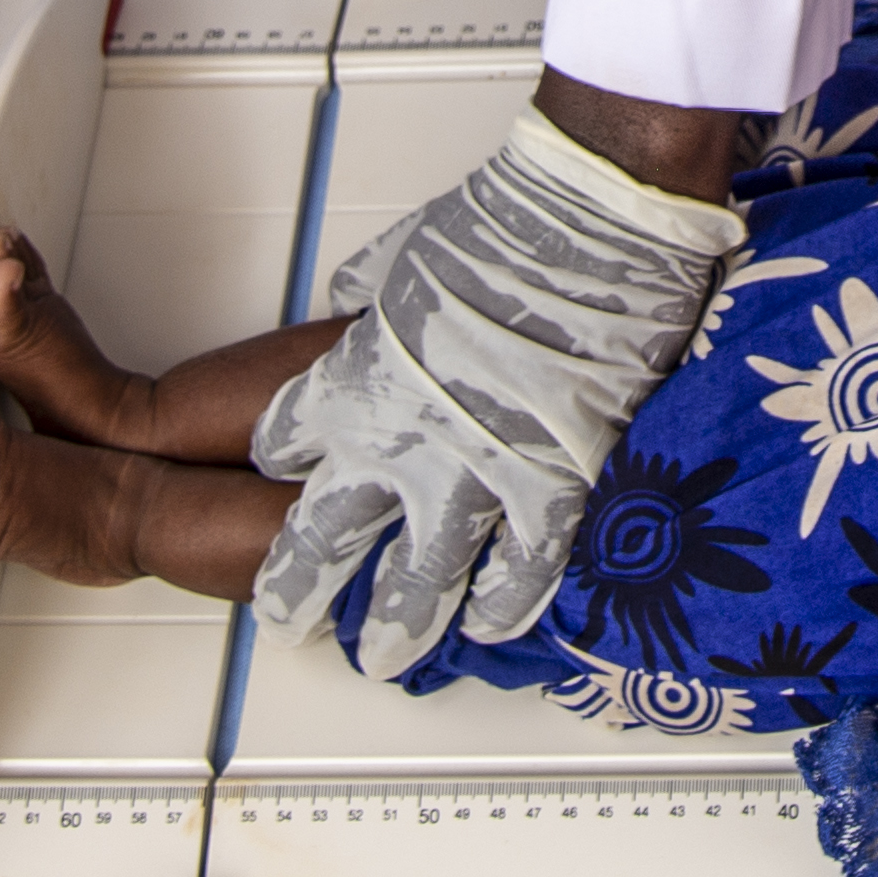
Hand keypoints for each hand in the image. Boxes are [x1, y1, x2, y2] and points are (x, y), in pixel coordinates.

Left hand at [249, 104, 747, 665]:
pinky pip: (519, 575)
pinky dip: (502, 607)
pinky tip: (490, 626)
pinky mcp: (553, 489)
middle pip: (319, 539)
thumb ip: (371, 293)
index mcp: (354, 378)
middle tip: (285, 616)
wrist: (595, 220)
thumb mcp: (407, 254)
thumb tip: (350, 297)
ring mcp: (476, 476)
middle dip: (297, 585)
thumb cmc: (507, 222)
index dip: (282, 464)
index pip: (282, 443)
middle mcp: (398, 443)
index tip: (285, 478)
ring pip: (415, 583)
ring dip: (394, 626)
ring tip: (380, 656)